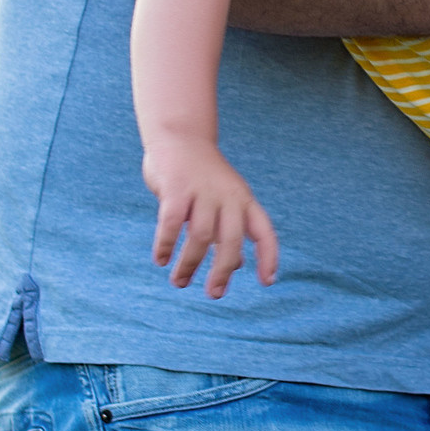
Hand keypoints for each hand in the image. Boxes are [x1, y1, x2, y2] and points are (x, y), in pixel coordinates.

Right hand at [145, 139, 279, 299]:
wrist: (180, 136)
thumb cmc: (203, 177)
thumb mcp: (224, 201)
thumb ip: (230, 230)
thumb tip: (237, 266)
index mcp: (244, 200)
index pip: (264, 231)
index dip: (269, 256)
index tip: (267, 282)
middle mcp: (228, 196)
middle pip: (231, 239)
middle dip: (222, 270)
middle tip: (214, 294)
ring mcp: (202, 191)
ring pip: (200, 236)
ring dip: (189, 264)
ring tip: (180, 282)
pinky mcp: (176, 188)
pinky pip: (171, 223)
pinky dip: (165, 244)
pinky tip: (160, 260)